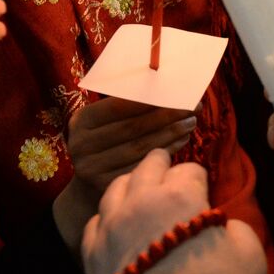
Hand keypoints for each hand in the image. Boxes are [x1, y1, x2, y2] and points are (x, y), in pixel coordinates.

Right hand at [67, 97, 198, 191]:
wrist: (88, 185)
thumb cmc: (104, 142)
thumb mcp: (103, 122)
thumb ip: (124, 106)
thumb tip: (166, 87)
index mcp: (81, 121)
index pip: (118, 106)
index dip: (149, 99)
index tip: (176, 92)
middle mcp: (82, 144)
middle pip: (133, 127)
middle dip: (166, 115)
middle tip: (193, 107)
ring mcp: (92, 168)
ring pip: (141, 147)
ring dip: (170, 133)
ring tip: (190, 122)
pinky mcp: (107, 186)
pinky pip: (143, 165)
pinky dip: (166, 151)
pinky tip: (182, 140)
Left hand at [81, 149, 265, 273]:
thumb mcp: (250, 254)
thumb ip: (237, 229)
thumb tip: (221, 227)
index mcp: (181, 194)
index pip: (190, 170)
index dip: (199, 181)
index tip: (202, 192)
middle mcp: (141, 200)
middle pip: (148, 165)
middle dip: (162, 165)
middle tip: (167, 168)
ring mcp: (111, 225)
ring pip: (116, 187)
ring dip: (132, 184)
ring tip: (139, 188)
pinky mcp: (91, 252)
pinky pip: (95, 221)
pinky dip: (107, 217)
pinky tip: (115, 224)